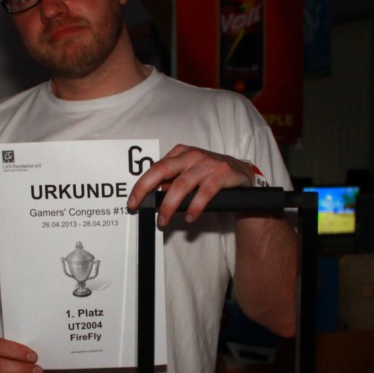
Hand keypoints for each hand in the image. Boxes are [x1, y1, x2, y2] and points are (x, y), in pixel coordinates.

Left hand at [126, 144, 253, 225]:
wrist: (241, 172)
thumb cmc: (209, 173)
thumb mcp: (188, 172)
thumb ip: (171, 181)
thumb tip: (151, 196)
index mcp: (180, 152)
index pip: (155, 168)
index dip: (141, 185)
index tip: (132, 202)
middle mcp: (192, 155)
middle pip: (162, 170)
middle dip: (146, 189)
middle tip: (139, 207)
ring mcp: (207, 163)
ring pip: (181, 184)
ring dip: (170, 205)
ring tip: (164, 220)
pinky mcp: (222, 173)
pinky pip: (204, 192)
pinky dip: (194, 207)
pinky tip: (189, 217)